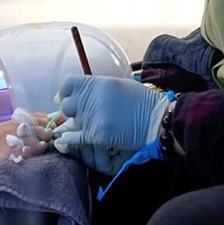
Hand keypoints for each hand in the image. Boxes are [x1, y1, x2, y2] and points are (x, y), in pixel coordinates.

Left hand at [53, 74, 171, 175]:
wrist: (157, 120)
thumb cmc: (141, 103)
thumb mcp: (117, 86)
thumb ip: (95, 90)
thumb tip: (69, 96)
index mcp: (97, 83)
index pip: (67, 85)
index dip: (66, 93)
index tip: (68, 99)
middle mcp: (92, 98)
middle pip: (67, 106)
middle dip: (73, 113)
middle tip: (83, 117)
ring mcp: (93, 117)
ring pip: (71, 124)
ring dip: (77, 128)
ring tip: (87, 130)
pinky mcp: (96, 135)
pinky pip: (76, 139)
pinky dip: (72, 141)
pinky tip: (72, 141)